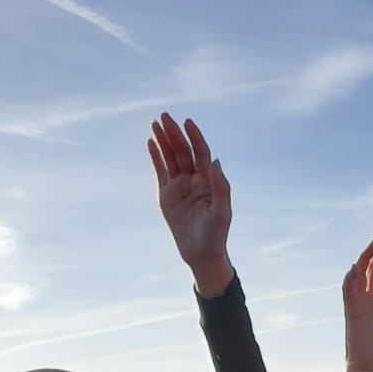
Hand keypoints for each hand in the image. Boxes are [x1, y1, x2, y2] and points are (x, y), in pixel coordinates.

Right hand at [148, 113, 233, 296]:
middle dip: (175, 134)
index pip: (201, 153)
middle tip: (164, 117)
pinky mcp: (167, 194)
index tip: (187, 122)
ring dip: (164, 140)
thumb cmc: (215, 235)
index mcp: (209, 181)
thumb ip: (221, 187)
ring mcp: (180, 186)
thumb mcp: (221, 212)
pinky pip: (160, 171)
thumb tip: (216, 160)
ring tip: (155, 124)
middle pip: (183, 151)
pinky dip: (156, 156)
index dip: (195, 137)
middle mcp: (194, 180)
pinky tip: (151, 143)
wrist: (201, 254)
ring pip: (171, 158)